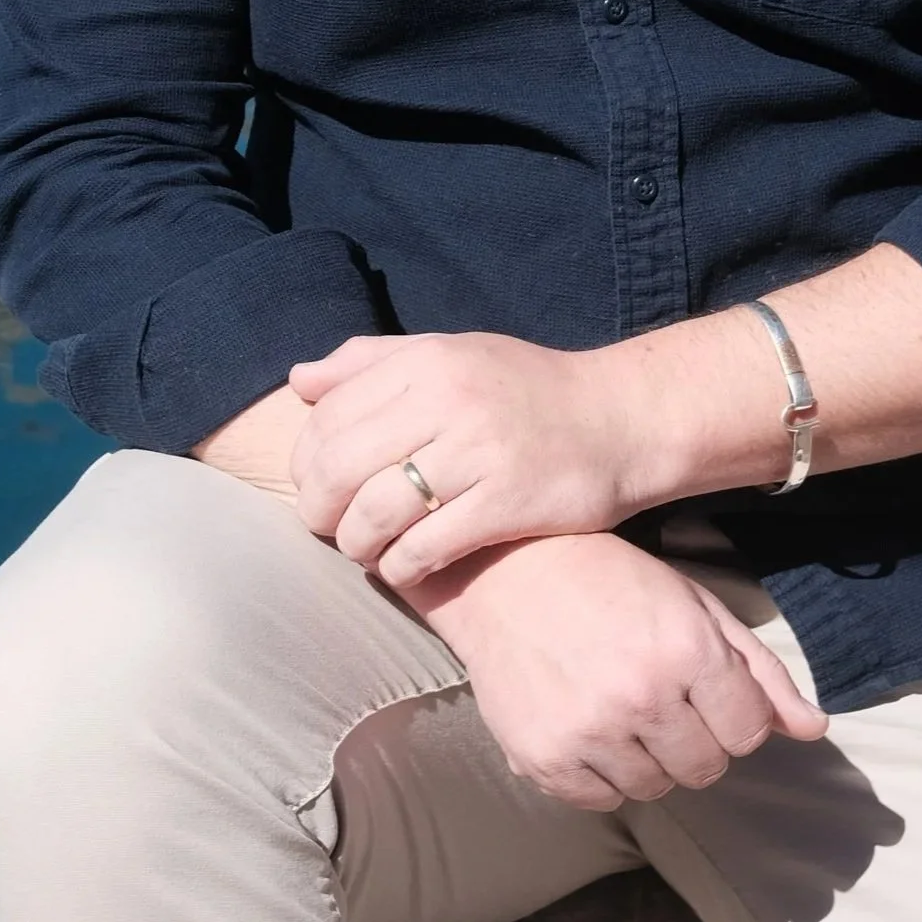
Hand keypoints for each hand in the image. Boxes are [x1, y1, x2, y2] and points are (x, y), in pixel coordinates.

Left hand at [288, 328, 659, 588]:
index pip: (328, 415)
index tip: (318, 484)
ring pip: (375, 512)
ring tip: (366, 550)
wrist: (622, 419)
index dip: (307, 459)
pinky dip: (401, 567)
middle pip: (339, 466)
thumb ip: (374, 361)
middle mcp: (449, 399)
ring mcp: (479, 452)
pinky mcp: (506, 502)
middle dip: (319, 508)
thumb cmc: (528, 390)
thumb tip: (299, 379)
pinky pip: (424, 547)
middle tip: (329, 526)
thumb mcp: (455, 354)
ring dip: (357, 544)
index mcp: (430, 361)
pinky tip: (407, 566)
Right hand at [412, 531, 826, 809]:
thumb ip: (759, 671)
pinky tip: (586, 725)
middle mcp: (642, 697)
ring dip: (648, 758)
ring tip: (619, 706)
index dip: (733, 713)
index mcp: (688, 651)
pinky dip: (601, 774)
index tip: (704, 688)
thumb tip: (815, 729)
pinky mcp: (543, 759)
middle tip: (660, 696)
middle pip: (706, 768)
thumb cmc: (612, 581)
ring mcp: (589, 732)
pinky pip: (600, 801)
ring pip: (655, 790)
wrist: (506, 572)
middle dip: (695, 738)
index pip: (749, 732)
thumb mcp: (695, 606)